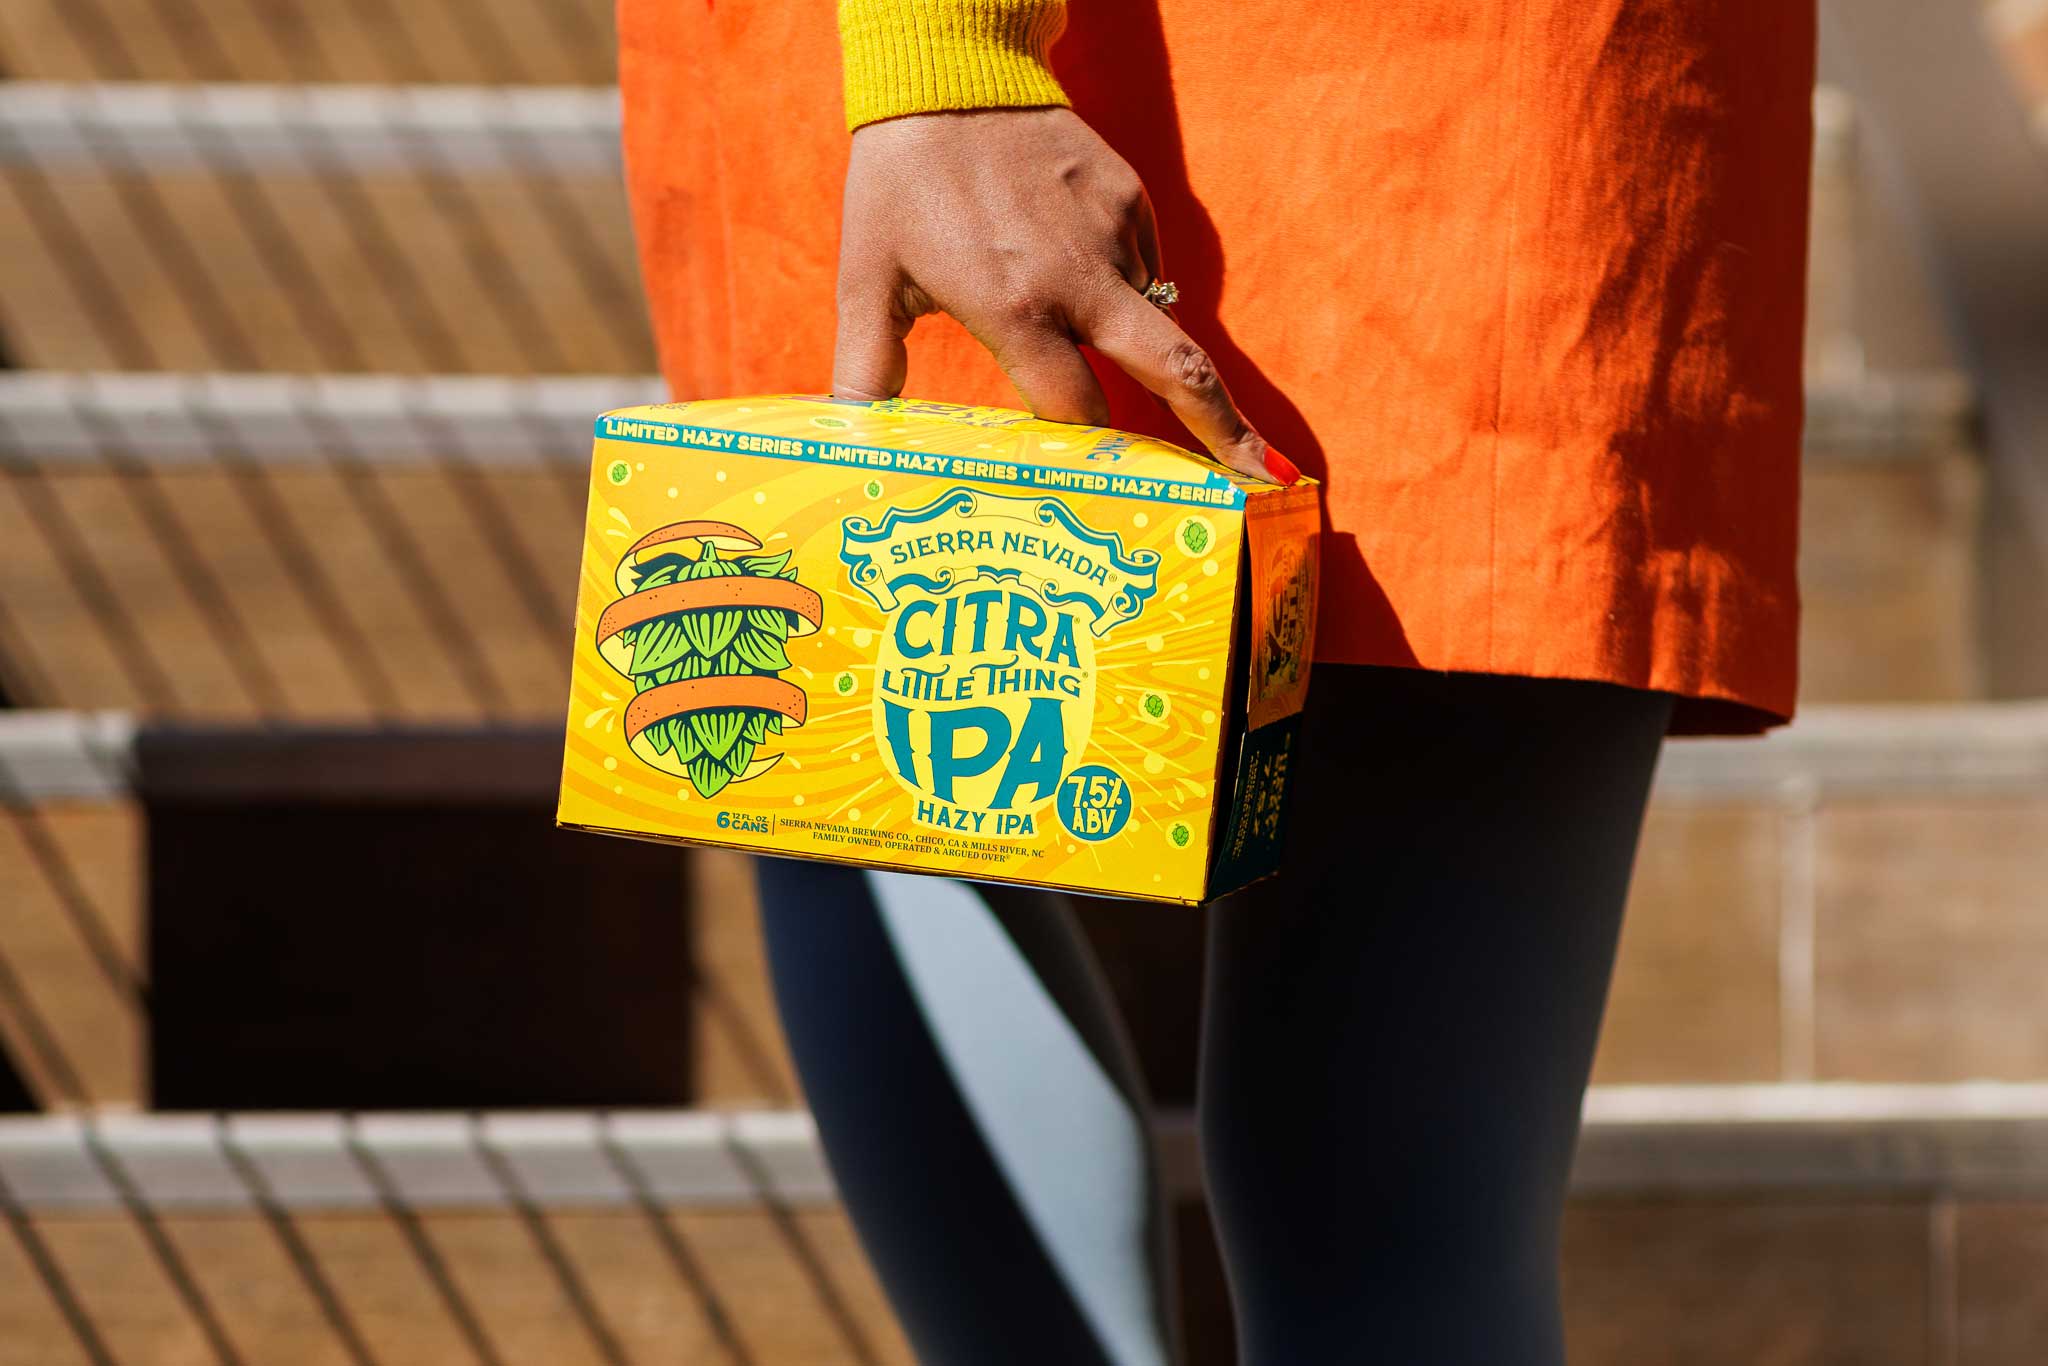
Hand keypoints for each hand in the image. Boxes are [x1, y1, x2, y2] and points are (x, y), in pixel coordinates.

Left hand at [834, 107, 1286, 482]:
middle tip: (1255, 479)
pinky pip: (1140, 266)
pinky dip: (1116, 284)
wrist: (947, 74)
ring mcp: (1113, 236)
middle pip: (1175, 374)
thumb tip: (854, 441)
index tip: (1105, 485)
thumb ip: (866, 367)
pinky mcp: (1128, 198)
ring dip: (1128, 342)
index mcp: (1016, 308)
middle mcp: (1078, 279)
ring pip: (1146, 320)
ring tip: (1073, 319)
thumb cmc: (899, 184)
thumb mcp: (868, 280)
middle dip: (1223, 431)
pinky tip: (1064, 261)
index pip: (1078, 412)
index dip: (1088, 453)